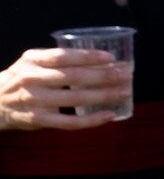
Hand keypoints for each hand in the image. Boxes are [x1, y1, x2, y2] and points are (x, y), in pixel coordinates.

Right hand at [0, 48, 129, 130]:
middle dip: (103, 75)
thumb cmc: (22, 79)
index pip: (63, 56)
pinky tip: (109, 115)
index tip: (110, 57)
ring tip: (124, 91)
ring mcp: (36, 101)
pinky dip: (92, 120)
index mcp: (32, 61)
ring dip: (103, 95)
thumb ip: (57, 60)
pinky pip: (70, 122)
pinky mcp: (39, 120)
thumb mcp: (32, 62)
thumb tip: (99, 59)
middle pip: (73, 77)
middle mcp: (32, 79)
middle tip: (126, 74)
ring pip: (75, 98)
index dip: (87, 56)